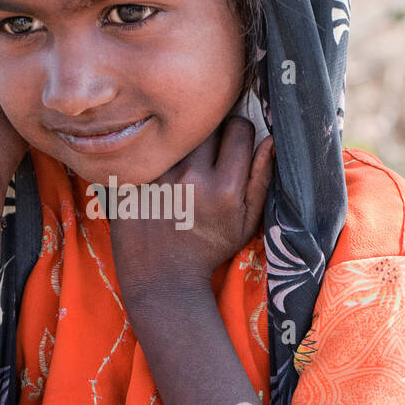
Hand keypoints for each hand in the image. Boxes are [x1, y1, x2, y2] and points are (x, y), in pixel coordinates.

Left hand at [108, 117, 274, 303]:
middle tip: (206, 154)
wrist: (163, 280)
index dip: (239, 133)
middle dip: (210, 134)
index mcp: (225, 188)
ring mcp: (157, 178)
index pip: (240, 128)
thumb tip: (273, 138)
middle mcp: (191, 178)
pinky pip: (147, 149)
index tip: (233, 146)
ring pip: (175, 134)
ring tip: (180, 165)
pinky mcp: (131, 181)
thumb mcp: (246, 222)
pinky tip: (156, 174)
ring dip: (181, 143)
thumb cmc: (209, 249)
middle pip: (206, 125)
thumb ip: (262, 179)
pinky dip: (153, 155)